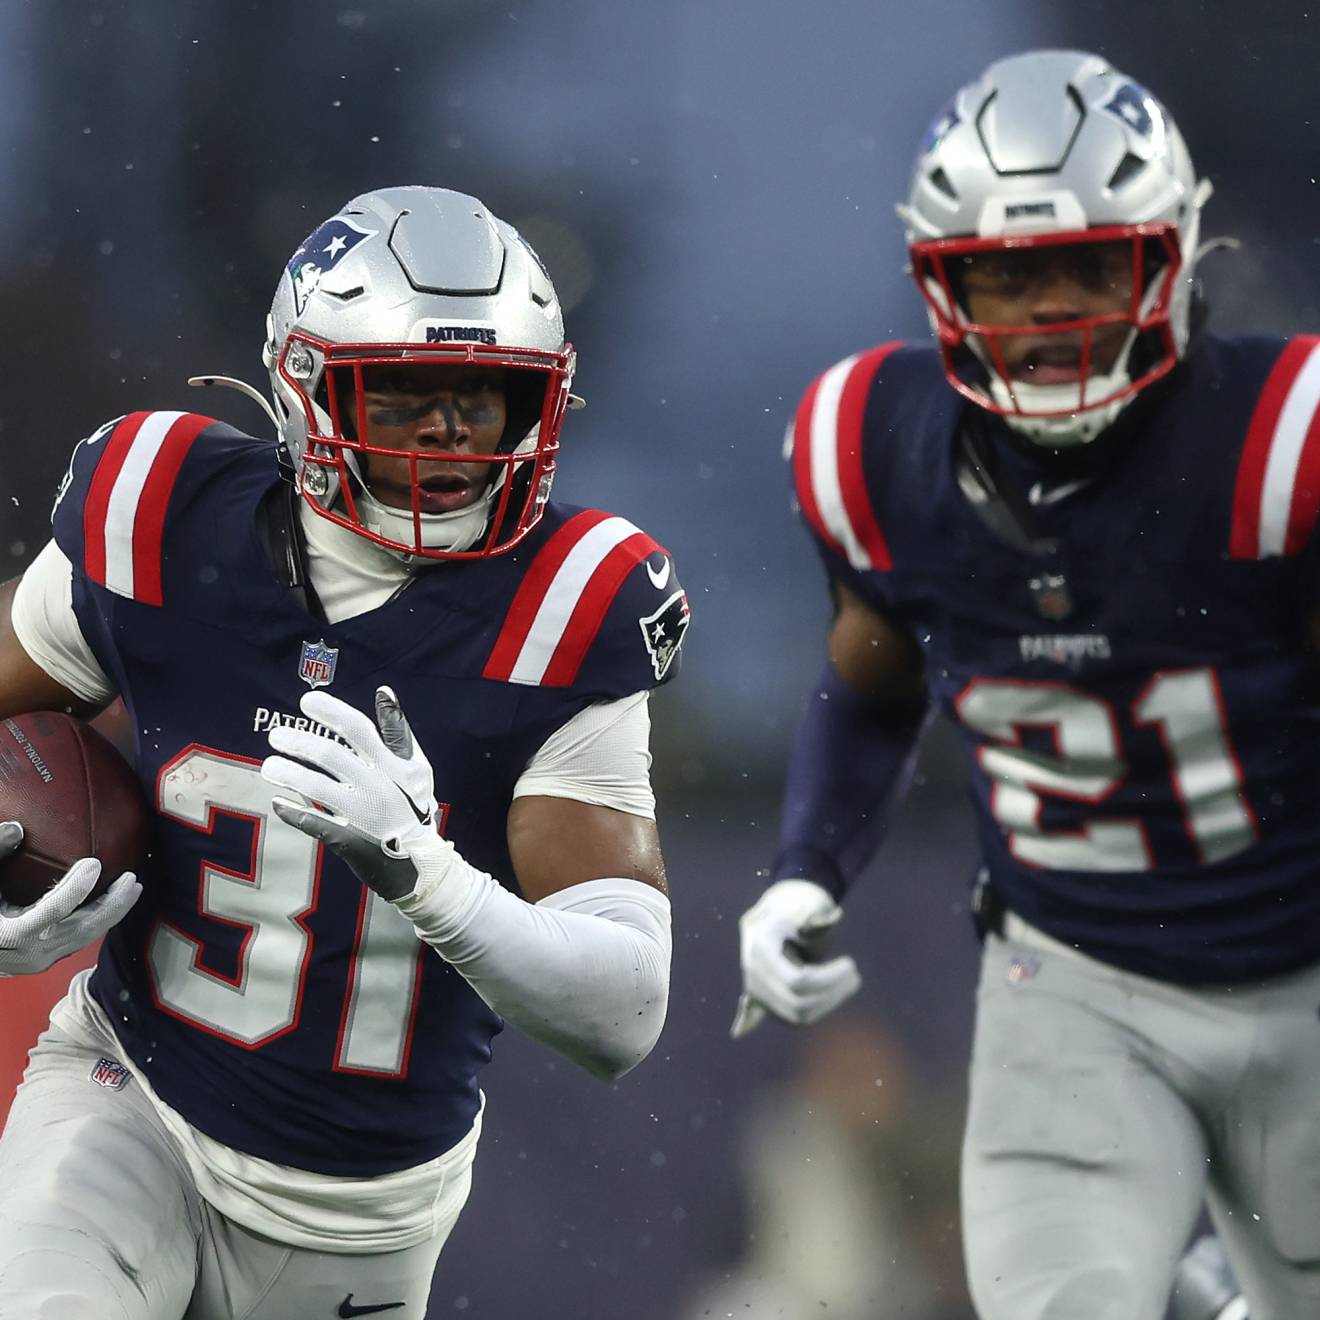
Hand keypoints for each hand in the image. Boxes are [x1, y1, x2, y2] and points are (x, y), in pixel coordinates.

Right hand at [0, 821, 141, 976]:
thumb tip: (17, 828)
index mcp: (9, 934)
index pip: (50, 912)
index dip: (74, 889)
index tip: (95, 863)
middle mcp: (28, 953)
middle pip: (79, 930)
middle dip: (110, 906)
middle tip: (131, 879)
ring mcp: (39, 961)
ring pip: (84, 937)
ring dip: (111, 913)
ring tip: (132, 887)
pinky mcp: (46, 959)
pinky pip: (79, 939)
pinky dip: (99, 920)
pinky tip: (114, 901)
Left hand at [261, 687, 442, 901]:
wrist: (423, 864)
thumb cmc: (416, 808)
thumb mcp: (417, 767)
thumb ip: (398, 730)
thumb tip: (383, 692)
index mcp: (393, 766)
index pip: (359, 730)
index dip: (332, 713)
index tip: (306, 701)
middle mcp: (377, 787)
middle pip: (331, 756)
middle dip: (299, 742)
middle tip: (275, 735)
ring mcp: (362, 815)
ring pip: (318, 788)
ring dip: (290, 774)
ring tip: (268, 766)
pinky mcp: (348, 840)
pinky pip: (314, 823)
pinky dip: (293, 813)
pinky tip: (277, 803)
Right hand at [730, 878, 860, 1036]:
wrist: (772, 920)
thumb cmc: (794, 910)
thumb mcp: (804, 905)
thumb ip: (818, 915)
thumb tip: (836, 916)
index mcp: (760, 949)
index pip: (797, 981)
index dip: (829, 979)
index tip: (851, 964)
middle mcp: (754, 977)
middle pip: (798, 1003)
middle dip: (832, 993)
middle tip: (856, 976)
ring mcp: (757, 994)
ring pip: (798, 1016)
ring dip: (829, 1003)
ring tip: (851, 982)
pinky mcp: (767, 1006)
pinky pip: (794, 1017)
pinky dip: (820, 1008)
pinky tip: (837, 992)